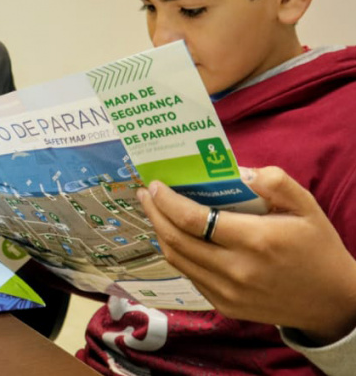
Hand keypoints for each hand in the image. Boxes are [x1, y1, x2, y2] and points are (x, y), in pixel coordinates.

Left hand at [139, 166, 355, 344]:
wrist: (332, 302)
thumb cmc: (317, 248)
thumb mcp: (306, 206)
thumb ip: (276, 182)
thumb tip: (240, 170)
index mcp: (255, 240)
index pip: (193, 219)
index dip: (167, 200)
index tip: (155, 185)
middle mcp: (236, 269)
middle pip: (176, 239)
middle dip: (154, 213)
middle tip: (145, 194)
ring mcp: (228, 292)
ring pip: (178, 260)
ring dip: (160, 233)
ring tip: (155, 211)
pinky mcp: (225, 307)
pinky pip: (190, 276)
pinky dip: (178, 253)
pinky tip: (175, 236)